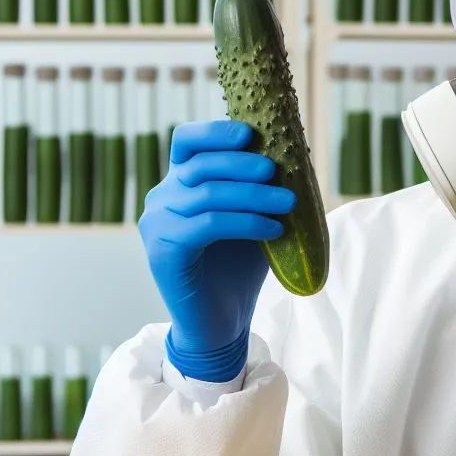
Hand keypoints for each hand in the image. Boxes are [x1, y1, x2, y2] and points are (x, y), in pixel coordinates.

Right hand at [139, 121, 295, 382]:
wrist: (221, 322)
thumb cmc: (239, 268)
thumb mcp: (255, 218)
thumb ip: (263, 189)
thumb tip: (299, 156)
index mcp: (181, 183)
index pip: (187, 142)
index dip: (215, 132)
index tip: (251, 134)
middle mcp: (162, 198)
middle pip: (200, 165)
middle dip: (242, 164)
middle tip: (277, 171)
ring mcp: (157, 224)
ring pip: (207, 195)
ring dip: (253, 196)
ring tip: (289, 203)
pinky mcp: (162, 252)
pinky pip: (207, 226)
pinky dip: (244, 223)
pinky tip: (273, 230)